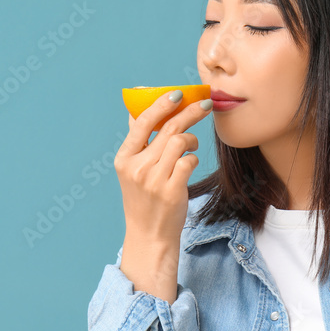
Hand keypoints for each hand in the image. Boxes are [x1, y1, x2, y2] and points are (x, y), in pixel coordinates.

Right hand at [114, 90, 211, 244]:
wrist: (149, 236)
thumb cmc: (144, 199)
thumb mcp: (132, 171)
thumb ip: (137, 142)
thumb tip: (139, 109)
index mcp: (124, 158)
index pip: (142, 122)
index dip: (161, 104)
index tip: (177, 94)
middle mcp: (137, 168)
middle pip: (168, 128)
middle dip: (190, 113)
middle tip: (205, 105)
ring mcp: (154, 180)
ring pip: (180, 142)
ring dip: (192, 140)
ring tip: (193, 146)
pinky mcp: (171, 191)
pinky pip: (189, 161)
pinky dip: (194, 158)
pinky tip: (190, 164)